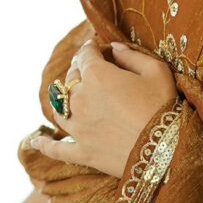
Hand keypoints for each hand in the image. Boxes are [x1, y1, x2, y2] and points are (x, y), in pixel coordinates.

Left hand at [44, 34, 177, 176]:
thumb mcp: (157, 72)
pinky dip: (44, 145)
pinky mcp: (82, 153)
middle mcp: (80, 99)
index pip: (85, 54)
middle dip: (80, 70)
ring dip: (65, 98)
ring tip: (72, 96)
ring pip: (60, 108)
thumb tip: (114, 49)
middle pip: (71, 78)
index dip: (92, 49)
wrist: (168, 152)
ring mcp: (78, 128)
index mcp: (96, 75)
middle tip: (91, 70)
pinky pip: (56, 149)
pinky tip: (34, 142)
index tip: (100, 49)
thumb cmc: (165, 108)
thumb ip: (132, 56)